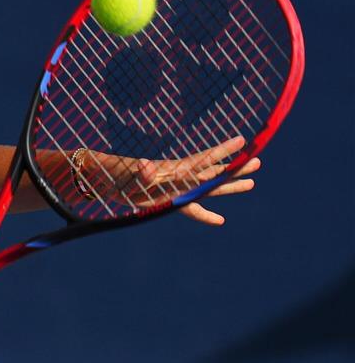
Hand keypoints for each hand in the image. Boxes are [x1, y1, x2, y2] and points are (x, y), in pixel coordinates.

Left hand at [84, 136, 259, 225]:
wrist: (104, 180)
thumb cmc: (116, 174)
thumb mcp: (128, 174)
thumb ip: (140, 171)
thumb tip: (146, 166)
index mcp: (173, 170)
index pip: (202, 160)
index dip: (222, 151)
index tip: (243, 141)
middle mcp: (179, 177)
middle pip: (213, 172)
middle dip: (234, 167)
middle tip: (258, 160)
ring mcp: (175, 189)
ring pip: (208, 188)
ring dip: (228, 186)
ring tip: (252, 182)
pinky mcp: (168, 201)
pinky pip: (191, 209)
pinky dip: (205, 214)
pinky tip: (220, 220)